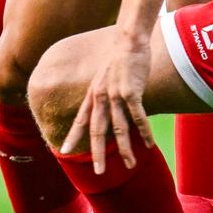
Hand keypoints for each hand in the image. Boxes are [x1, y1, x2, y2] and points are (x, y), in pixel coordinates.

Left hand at [61, 29, 156, 169]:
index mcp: (92, 95)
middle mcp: (100, 97)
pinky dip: (143, 131)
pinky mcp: (131, 91)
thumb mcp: (103, 79)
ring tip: (129, 165)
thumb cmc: (118, 61)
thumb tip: (103, 110)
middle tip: (98, 171)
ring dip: (125, 148)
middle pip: (97, 130)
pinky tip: (148, 144)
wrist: (128, 41)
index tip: (63, 152)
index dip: (72, 137)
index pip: (79, 120)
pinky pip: (137, 116)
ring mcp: (115, 94)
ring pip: (119, 127)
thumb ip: (102, 96)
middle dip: (97, 152)